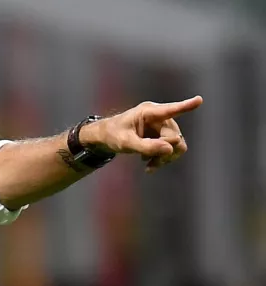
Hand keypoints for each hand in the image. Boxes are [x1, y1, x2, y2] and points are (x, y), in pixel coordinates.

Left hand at [82, 96, 202, 173]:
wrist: (106, 138)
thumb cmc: (113, 135)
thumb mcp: (125, 143)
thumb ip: (145, 146)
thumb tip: (169, 149)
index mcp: (148, 112)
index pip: (170, 110)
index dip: (185, 106)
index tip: (199, 100)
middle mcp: (160, 117)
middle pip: (175, 137)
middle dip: (165, 152)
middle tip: (150, 163)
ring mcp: (162, 126)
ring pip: (176, 145)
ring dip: (165, 157)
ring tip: (150, 165)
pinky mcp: (162, 135)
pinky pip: (171, 149)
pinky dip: (162, 158)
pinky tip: (149, 164)